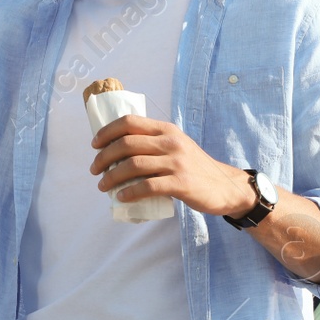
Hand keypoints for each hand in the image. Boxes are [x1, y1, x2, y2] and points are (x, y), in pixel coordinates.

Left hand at [89, 114, 254, 218]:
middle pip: (126, 143)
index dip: (107, 132)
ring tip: (103, 186)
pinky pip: (148, 186)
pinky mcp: (181, 183)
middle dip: (104, 157)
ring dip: (112, 177)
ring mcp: (176, 162)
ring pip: (133, 165)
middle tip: (95, 170)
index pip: (130, 122)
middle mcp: (170, 142)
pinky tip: (121, 197)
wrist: (225, 186)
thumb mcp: (177, 146)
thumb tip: (118, 150)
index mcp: (166, 129)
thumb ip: (155, 143)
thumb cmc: (195, 167)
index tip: (95, 145)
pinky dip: (130, 192)